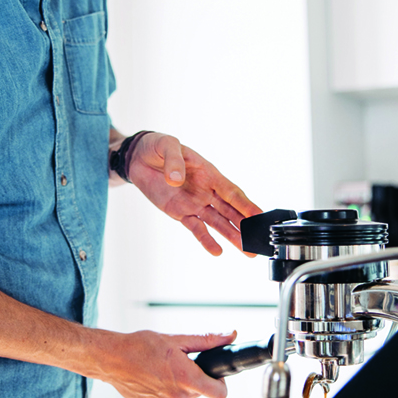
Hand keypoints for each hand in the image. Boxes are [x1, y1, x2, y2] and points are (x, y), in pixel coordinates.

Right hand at [88, 329, 234, 397]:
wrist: (112, 360)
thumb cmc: (141, 347)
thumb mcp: (176, 340)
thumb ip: (206, 341)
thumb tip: (230, 336)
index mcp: (186, 379)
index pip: (219, 393)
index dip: (220, 383)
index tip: (213, 373)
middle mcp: (178, 397)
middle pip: (200, 391)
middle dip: (194, 377)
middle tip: (177, 363)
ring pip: (184, 396)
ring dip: (178, 384)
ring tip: (162, 370)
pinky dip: (166, 392)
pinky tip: (153, 380)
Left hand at [127, 133, 261, 255]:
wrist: (138, 157)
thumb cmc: (157, 146)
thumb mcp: (166, 146)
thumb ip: (173, 161)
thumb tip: (176, 179)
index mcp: (208, 173)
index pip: (231, 191)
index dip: (245, 204)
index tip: (259, 216)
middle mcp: (206, 190)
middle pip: (230, 210)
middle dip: (244, 225)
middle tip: (257, 241)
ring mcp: (194, 203)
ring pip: (218, 222)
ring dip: (232, 236)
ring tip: (246, 251)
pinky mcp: (180, 212)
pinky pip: (196, 228)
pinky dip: (206, 239)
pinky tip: (217, 251)